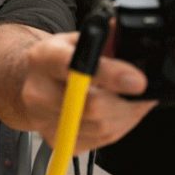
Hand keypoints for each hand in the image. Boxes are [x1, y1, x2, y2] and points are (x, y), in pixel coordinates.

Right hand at [21, 31, 156, 152]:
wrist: (32, 83)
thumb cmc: (59, 58)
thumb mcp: (78, 37)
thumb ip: (105, 36)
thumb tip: (130, 34)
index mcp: (44, 58)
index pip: (77, 67)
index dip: (110, 75)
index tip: (138, 81)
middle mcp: (38, 91)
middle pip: (92, 106)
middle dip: (127, 101)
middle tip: (142, 90)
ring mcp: (44, 120)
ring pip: (101, 127)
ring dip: (127, 115)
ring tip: (131, 99)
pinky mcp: (56, 140)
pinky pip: (100, 140)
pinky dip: (119, 127)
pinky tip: (118, 112)